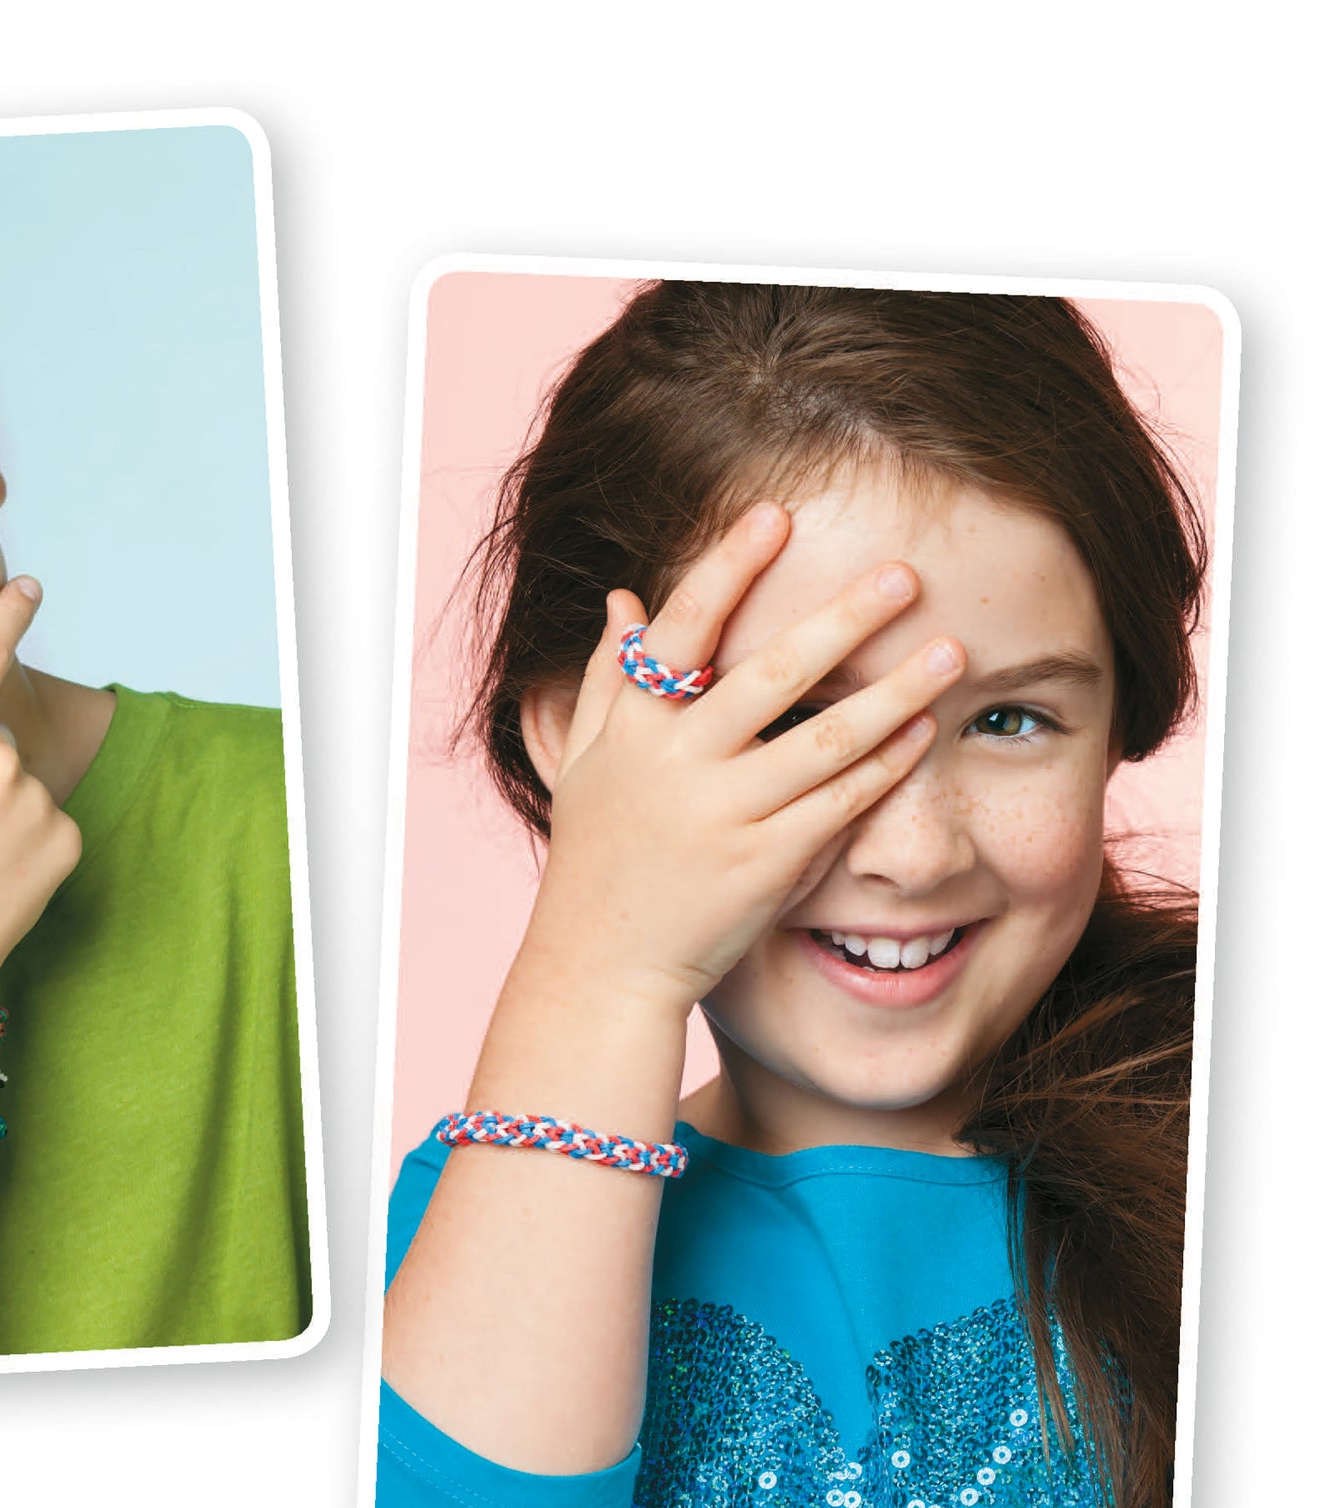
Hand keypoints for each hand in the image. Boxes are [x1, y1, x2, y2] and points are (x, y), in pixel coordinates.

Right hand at [522, 503, 963, 1018]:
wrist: (602, 967)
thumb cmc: (596, 860)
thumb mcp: (581, 764)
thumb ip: (603, 679)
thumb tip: (623, 599)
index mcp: (631, 728)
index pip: (682, 630)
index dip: (728, 568)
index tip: (775, 514)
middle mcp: (677, 765)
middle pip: (770, 674)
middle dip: (843, 618)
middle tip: (906, 573)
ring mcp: (724, 816)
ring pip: (825, 740)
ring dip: (895, 692)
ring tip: (951, 651)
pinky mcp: (766, 866)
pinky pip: (840, 805)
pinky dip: (885, 766)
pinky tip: (926, 732)